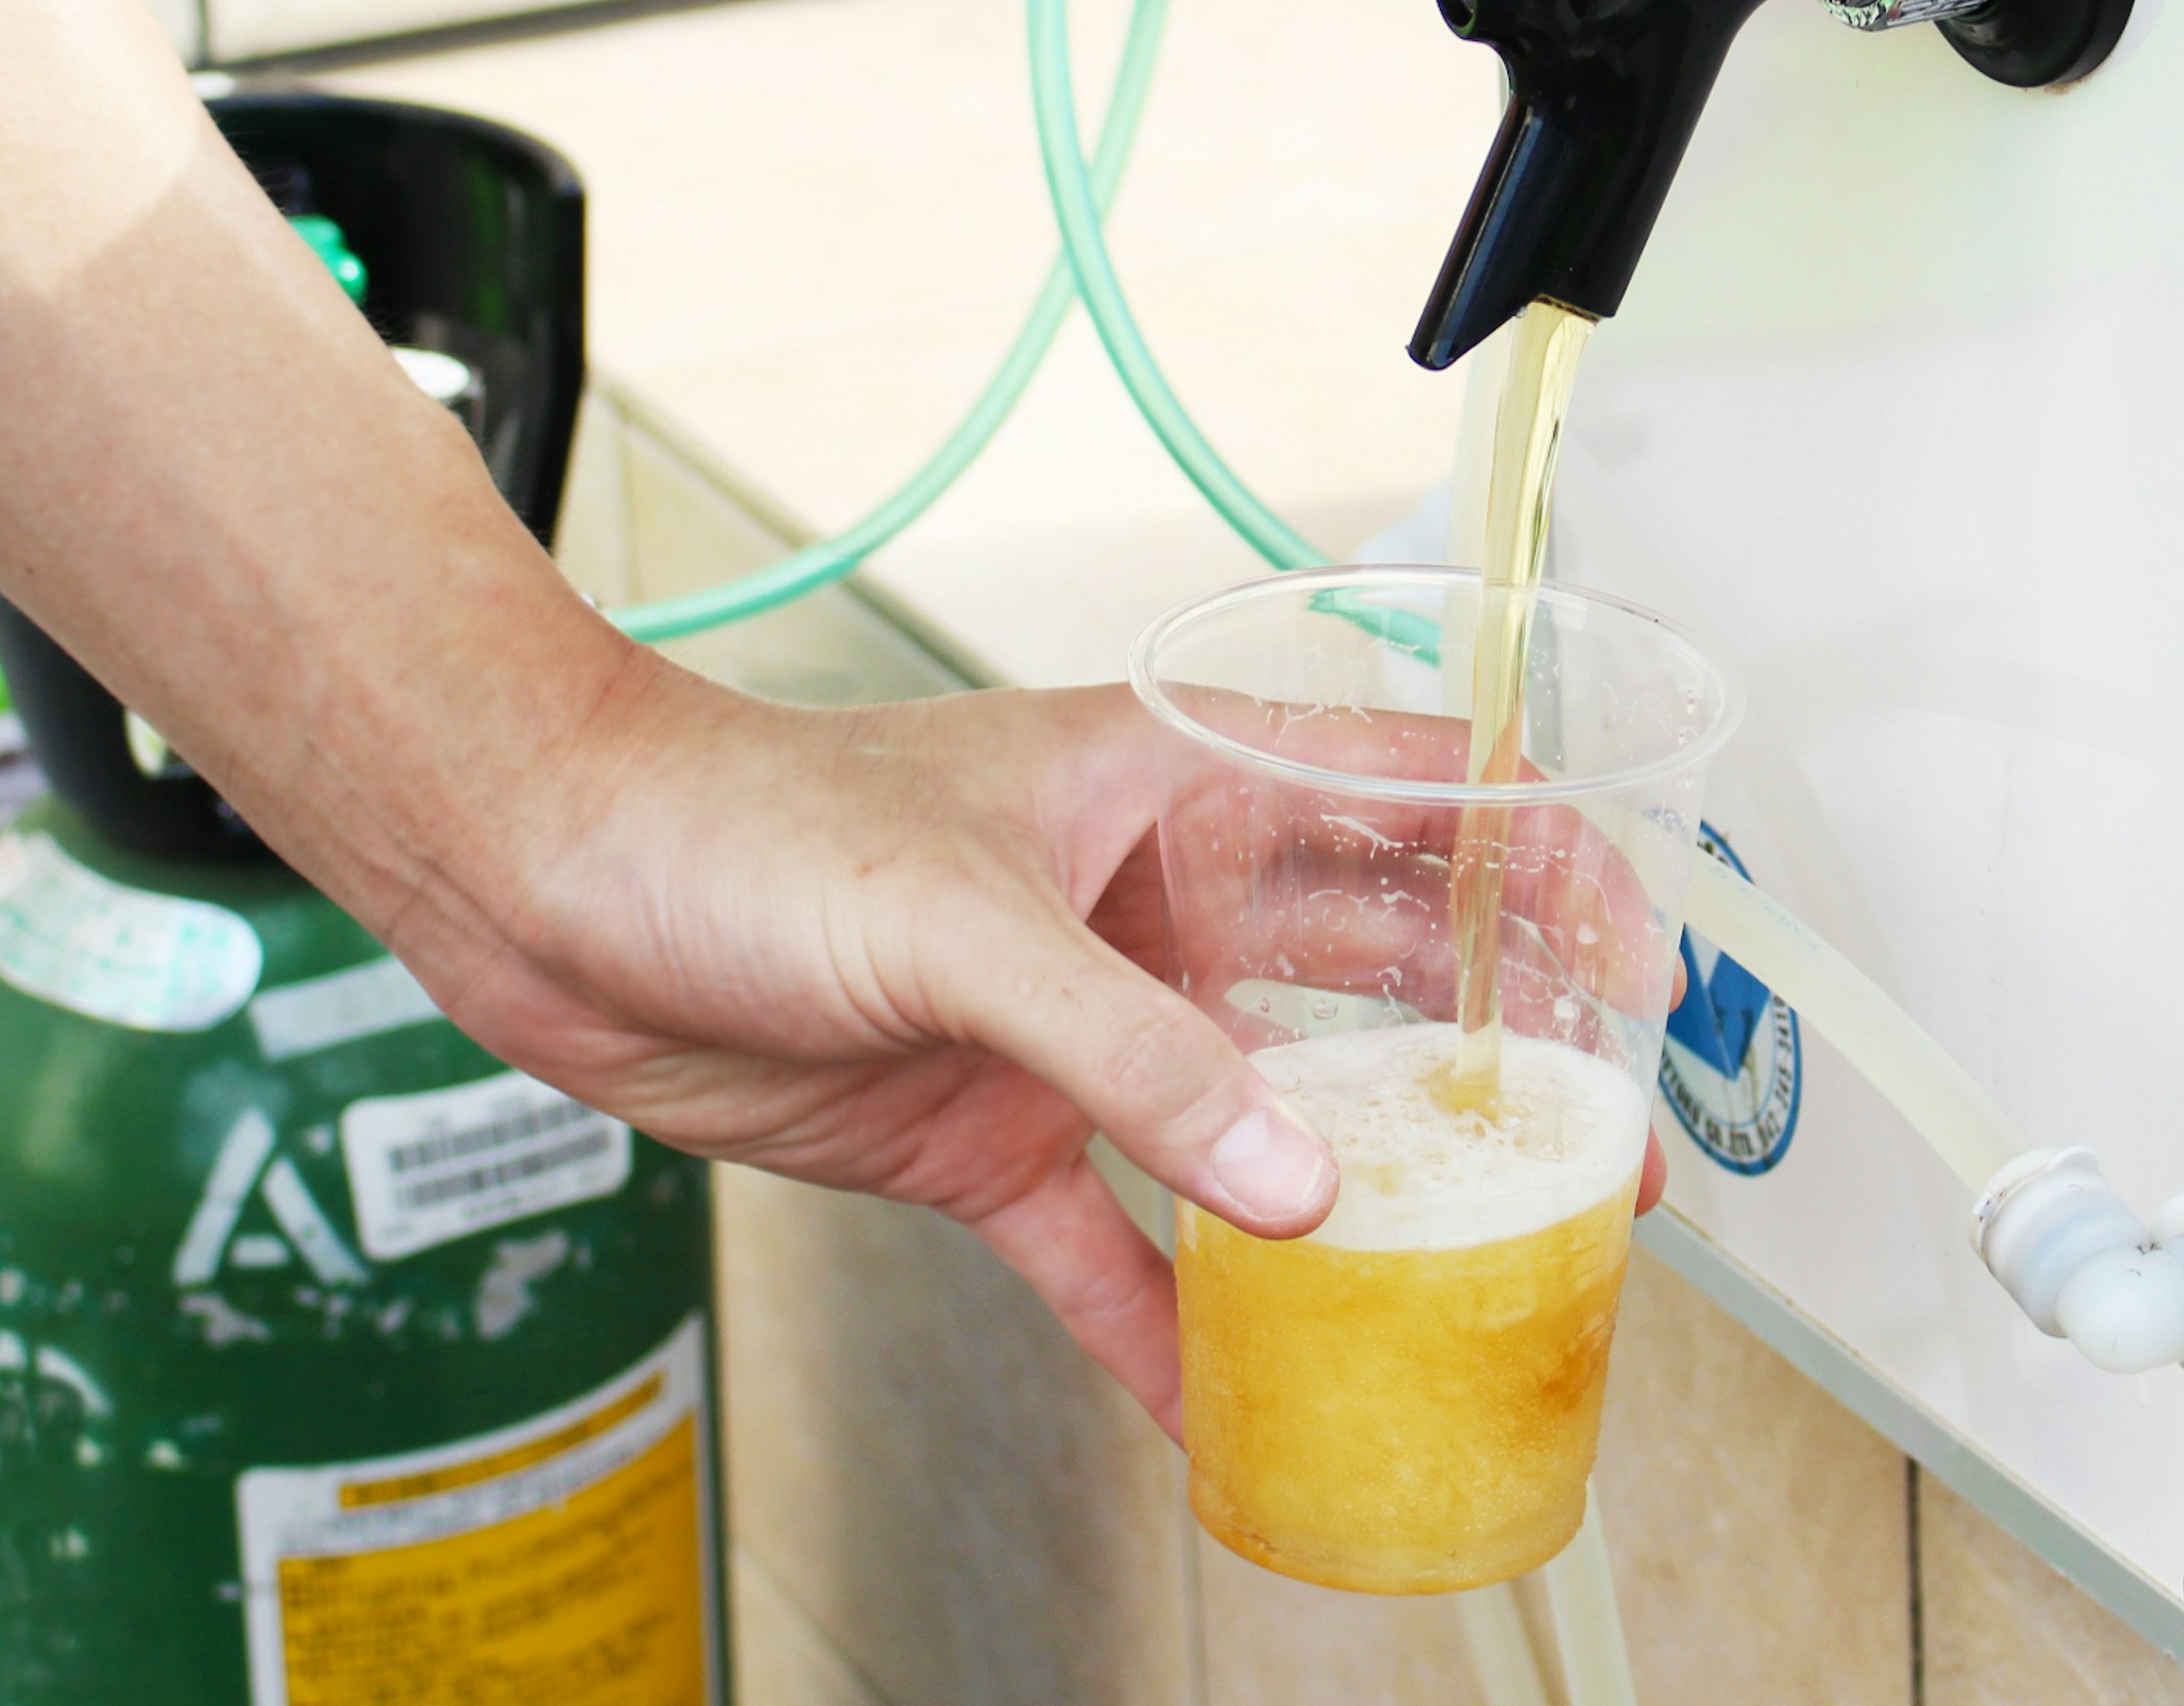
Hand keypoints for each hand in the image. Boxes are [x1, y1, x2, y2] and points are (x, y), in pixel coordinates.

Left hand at [386, 665, 1664, 1440]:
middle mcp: (1144, 899)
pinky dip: (1171, 1321)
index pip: (1405, 793)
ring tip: (1459, 1280)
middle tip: (1588, 1151)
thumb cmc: (735, 818)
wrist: (552, 885)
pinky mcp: (987, 1131)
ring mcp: (1072, 1020)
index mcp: (1167, 783)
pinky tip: (1233, 1400)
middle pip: (1366, 972)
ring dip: (1350, 1196)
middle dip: (1483, 1051)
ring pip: (1257, 1117)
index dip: (1534, 859)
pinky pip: (1110, 1245)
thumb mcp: (957, 916)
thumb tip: (1296, 1181)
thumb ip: (1134, 1051)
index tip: (1631, 955)